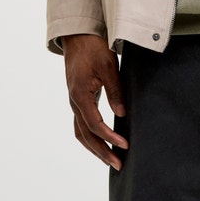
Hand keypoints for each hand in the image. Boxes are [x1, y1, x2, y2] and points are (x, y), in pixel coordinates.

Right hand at [62, 34, 128, 169]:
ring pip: (81, 133)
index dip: (110, 138)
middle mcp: (74, 102)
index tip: (125, 145)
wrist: (79, 36)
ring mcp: (74, 103)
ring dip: (95, 149)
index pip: (95, 125)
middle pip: (86, 135)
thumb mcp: (109, 67)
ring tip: (111, 161)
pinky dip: (90, 139)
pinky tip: (102, 146)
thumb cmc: (94, 48)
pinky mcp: (78, 102)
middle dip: (102, 152)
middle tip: (119, 165)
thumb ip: (115, 91)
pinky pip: (81, 126)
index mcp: (80, 95)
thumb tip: (122, 114)